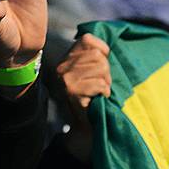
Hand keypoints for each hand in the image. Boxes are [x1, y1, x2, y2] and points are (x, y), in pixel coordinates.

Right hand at [55, 33, 111, 162]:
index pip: (88, 40)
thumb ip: (94, 56)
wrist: (86, 128)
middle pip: (97, 56)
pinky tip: (98, 99)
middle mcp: (61, 68)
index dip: (102, 51)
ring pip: (100, 68)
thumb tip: (106, 46)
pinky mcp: (72, 93)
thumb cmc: (94, 97)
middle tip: (100, 85)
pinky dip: (105, 93)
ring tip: (98, 92)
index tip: (100, 68)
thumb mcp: (90, 72)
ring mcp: (65, 81)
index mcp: (65, 59)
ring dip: (106, 83)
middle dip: (106, 71)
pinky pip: (99, 84)